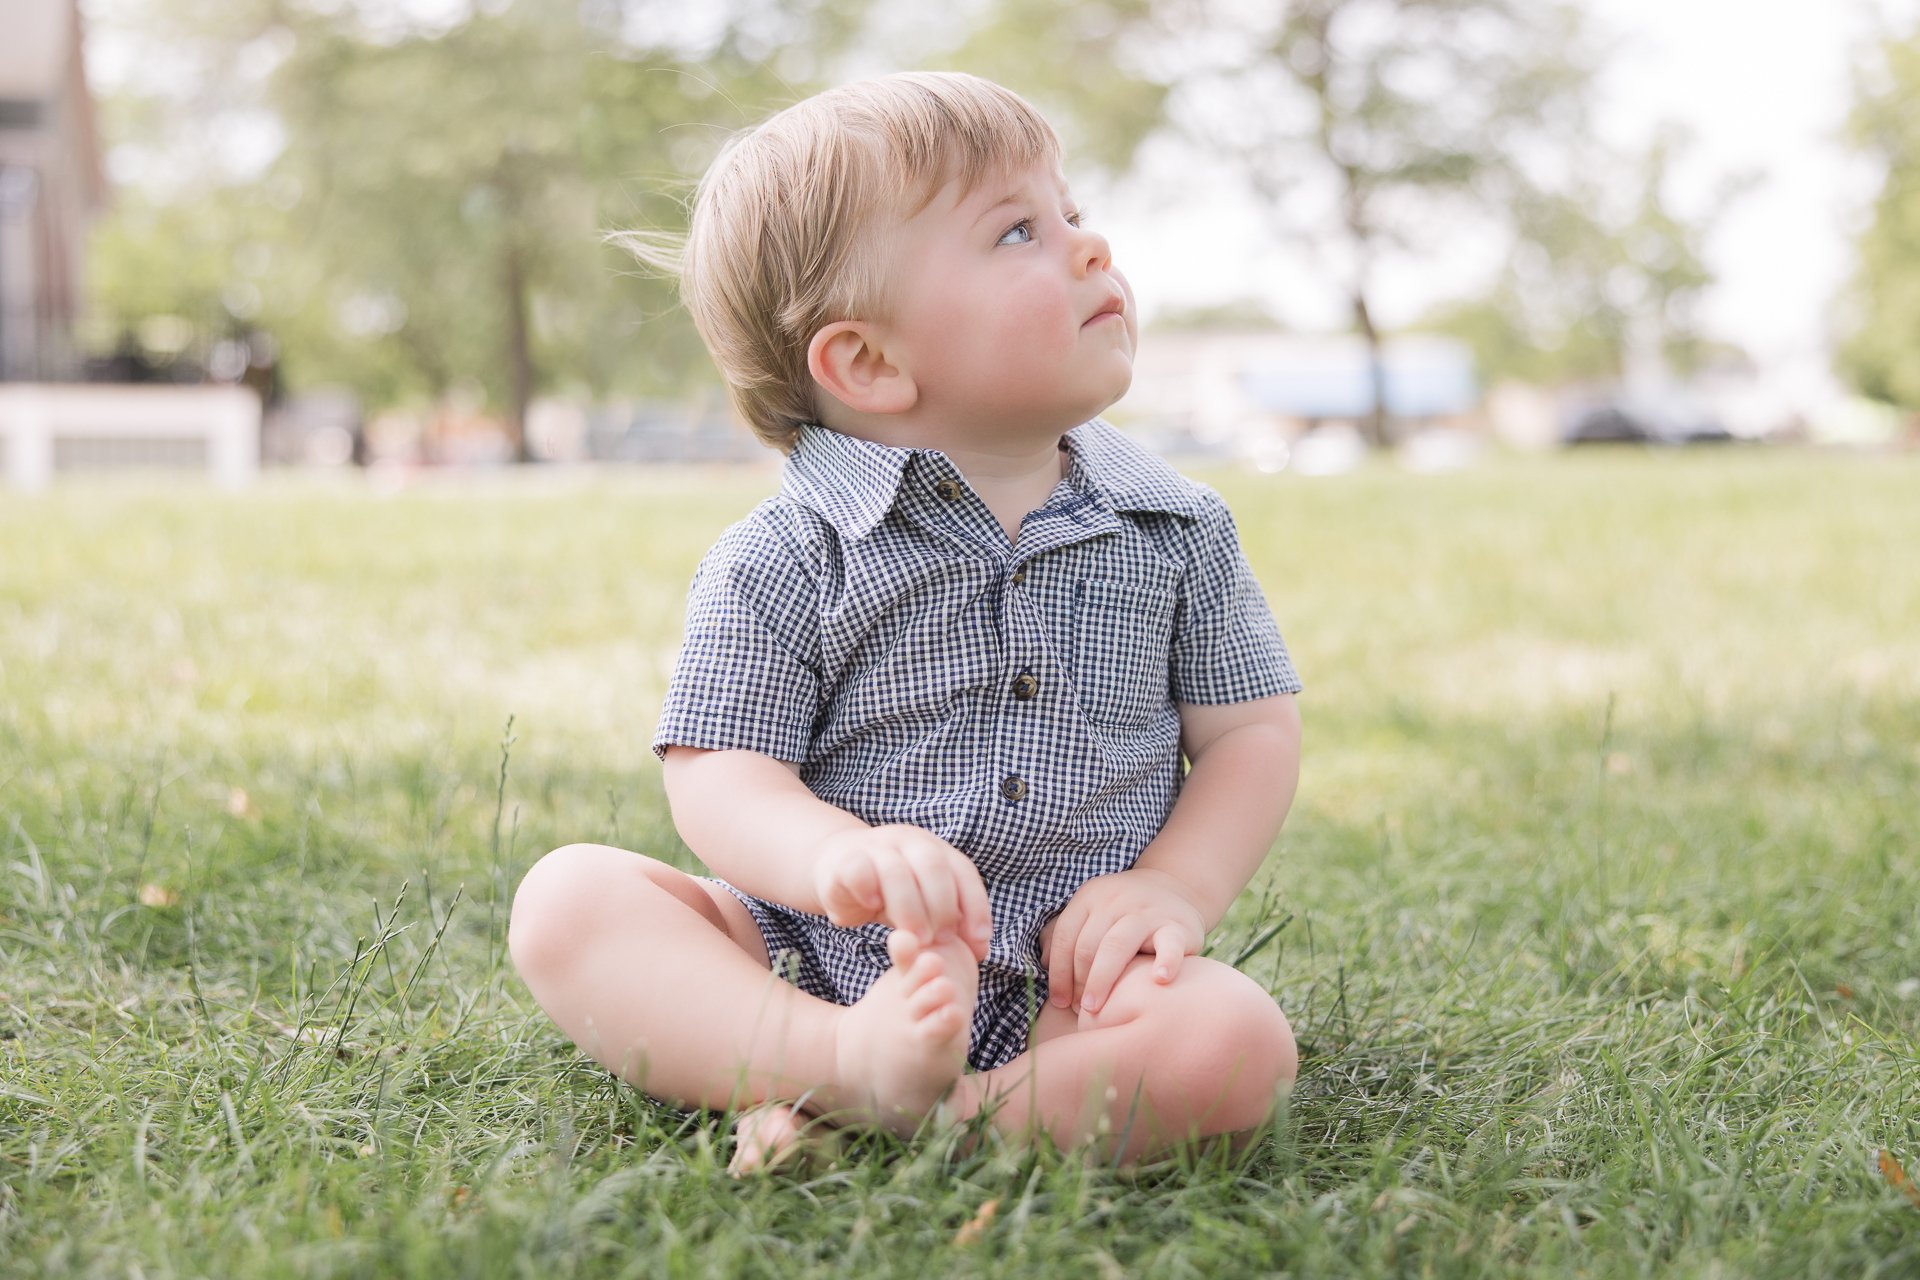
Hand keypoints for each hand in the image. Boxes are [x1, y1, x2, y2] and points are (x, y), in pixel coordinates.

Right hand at [812, 824, 992, 959]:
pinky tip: (873, 906)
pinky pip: (858, 869)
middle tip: (942, 940)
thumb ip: (949, 919)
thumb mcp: (923, 903)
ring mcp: (876, 847)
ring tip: (914, 938)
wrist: (839, 867)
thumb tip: (979, 949)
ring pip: (897, 871)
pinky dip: (868, 888)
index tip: (978, 942)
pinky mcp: (846, 859)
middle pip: (934, 866)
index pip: (964, 873)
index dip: (976, 907)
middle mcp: (909, 842)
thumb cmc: (890, 892)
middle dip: (943, 907)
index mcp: (935, 849)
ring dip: (910, 908)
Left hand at [1043, 868, 1203, 1014]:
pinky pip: (1169, 945)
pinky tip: (1159, 981)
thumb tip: (1045, 963)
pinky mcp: (1177, 926)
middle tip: (1081, 1010)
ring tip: (1096, 1010)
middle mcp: (1116, 900)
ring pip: (1116, 946)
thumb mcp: (1092, 913)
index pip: (1065, 937)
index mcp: (1090, 897)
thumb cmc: (1123, 913)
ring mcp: (1147, 912)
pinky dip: (1165, 962)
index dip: (1058, 973)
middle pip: (1088, 945)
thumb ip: (1064, 933)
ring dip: (1102, 980)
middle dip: (1079, 982)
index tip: (1059, 1002)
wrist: (1175, 890)